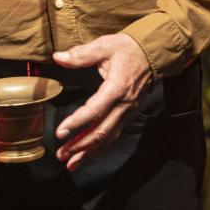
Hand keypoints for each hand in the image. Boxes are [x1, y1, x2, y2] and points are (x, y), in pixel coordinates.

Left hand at [50, 32, 152, 167]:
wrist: (151, 54)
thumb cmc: (127, 50)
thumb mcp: (104, 46)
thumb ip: (81, 54)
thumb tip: (59, 58)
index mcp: (117, 88)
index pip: (95, 111)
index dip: (77, 123)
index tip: (60, 132)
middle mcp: (124, 105)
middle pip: (101, 131)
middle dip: (80, 145)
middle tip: (61, 154)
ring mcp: (127, 112)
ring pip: (108, 138)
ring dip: (88, 151)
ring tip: (70, 162)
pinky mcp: (127, 115)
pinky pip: (113, 135)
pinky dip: (99, 147)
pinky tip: (86, 154)